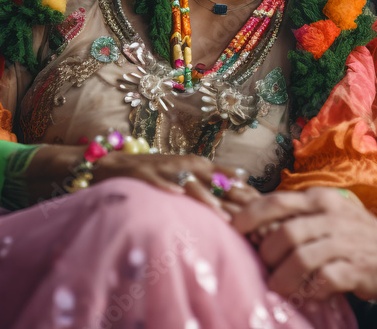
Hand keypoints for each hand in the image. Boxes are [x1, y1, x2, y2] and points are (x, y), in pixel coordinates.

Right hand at [92, 152, 258, 220]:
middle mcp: (185, 165)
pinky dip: (169, 187)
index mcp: (196, 165)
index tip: (260, 204)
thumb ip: (209, 179)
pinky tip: (178, 195)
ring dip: (205, 197)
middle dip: (232, 196)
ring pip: (189, 183)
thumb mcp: (185, 172)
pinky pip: (159, 182)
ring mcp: (166, 170)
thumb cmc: (156, 172)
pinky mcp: (146, 176)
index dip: (242, 190)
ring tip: (220, 213)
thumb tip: (241, 182)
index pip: (225, 176)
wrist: (117, 164)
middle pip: (213, 181)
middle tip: (249, 213)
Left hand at [232, 187, 376, 299]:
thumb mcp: (329, 214)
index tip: (234, 230)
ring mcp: (344, 242)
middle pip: (284, 233)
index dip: (250, 216)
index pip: (276, 201)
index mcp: (321, 199)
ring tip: (278, 287)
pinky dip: (308, 290)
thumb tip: (255, 226)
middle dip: (266, 254)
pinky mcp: (354, 269)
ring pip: (300, 259)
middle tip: (264, 266)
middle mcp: (331, 216)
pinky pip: (321, 281)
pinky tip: (306, 293)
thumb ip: (298, 216)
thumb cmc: (357, 234)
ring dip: (282, 278)